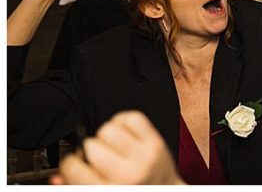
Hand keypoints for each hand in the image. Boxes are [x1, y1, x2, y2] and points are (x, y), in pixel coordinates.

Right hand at [53, 111, 183, 184]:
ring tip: (112, 149)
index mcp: (109, 190)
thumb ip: (75, 186)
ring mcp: (144, 155)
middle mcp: (127, 173)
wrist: (163, 191)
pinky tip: (124, 137)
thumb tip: (56, 177)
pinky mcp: (155, 141)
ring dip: (106, 137)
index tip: (75, 165)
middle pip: (90, 145)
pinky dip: (123, 123)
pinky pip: (131, 118)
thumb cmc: (131, 190)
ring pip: (108, 129)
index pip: (73, 166)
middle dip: (90, 151)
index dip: (69, 164)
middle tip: (98, 161)